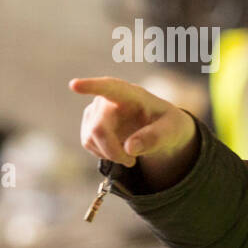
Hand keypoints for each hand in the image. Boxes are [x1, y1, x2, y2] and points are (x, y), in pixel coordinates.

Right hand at [70, 76, 197, 189]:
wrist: (161, 130)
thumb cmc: (168, 125)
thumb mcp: (172, 130)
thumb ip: (155, 137)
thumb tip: (129, 148)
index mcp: (131, 94)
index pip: (109, 88)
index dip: (92, 87)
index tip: (75, 85)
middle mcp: (108, 99)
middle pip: (98, 128)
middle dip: (113, 151)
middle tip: (132, 162)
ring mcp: (95, 111)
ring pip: (91, 138)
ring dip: (111, 153)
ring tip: (131, 154)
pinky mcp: (89, 124)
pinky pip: (88, 144)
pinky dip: (104, 153)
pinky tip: (119, 149)